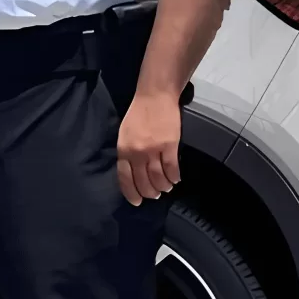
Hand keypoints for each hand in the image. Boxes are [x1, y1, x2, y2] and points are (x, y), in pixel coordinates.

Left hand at [116, 91, 184, 206]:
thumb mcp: (124, 134)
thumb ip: (127, 152)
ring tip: (165, 188)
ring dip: (163, 187)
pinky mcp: (170, 145)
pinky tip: (175, 180)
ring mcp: (154, 149)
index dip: (131, 192)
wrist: (154, 97)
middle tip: (154, 196)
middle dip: (149, 192)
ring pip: (158, 178)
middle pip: (143, 181)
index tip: (136, 202)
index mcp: (123, 149)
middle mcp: (137, 152)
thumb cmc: (138, 114)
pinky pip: (172, 169)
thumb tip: (133, 172)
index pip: (124, 178)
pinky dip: (174, 178)